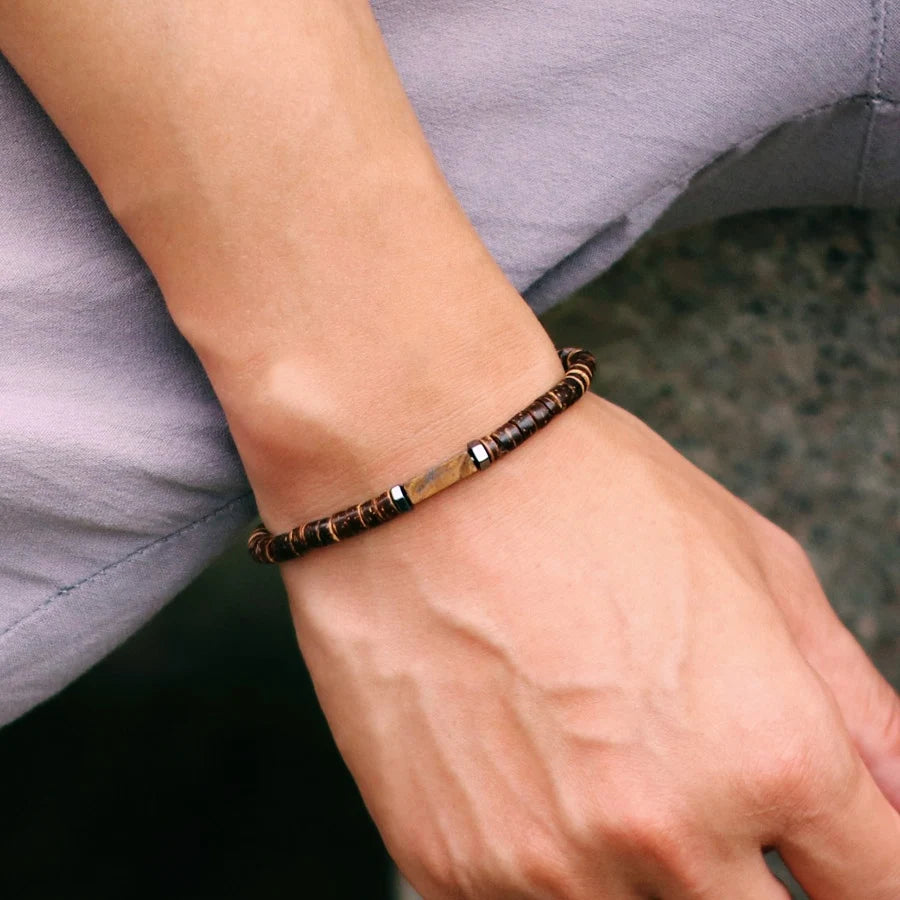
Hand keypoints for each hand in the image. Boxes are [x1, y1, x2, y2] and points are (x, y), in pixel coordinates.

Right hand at [284, 390, 899, 898]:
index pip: (881, 888)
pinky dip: (549, 860)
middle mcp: (662, 833)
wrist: (416, 472)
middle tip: (705, 791)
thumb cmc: (581, 492)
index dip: (872, 870)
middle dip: (762, 882)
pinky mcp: (448, 865)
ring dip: (645, 870)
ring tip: (597, 760)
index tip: (838, 852)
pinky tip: (527, 769)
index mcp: (768, 752)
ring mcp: (547, 863)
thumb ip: (857, 706)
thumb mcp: (757, 564)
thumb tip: (899, 798)